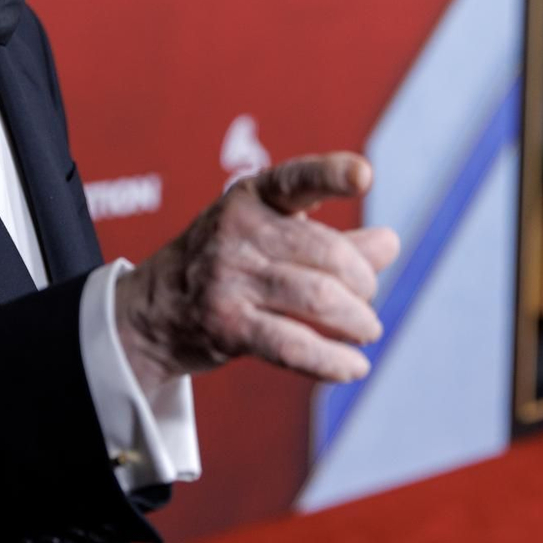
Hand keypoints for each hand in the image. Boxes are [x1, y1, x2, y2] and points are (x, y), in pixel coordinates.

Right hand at [113, 152, 399, 392]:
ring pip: (319, 300)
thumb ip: (332, 240)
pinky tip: (354, 368)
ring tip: (367, 331)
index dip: (332, 175)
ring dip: (358, 323)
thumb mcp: (272, 236)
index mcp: (252, 196)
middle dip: (363, 284)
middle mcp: (237, 230)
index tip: (364, 176)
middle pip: (328, 256)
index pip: (297, 179)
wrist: (153, 309)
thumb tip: (389, 243)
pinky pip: (293, 345)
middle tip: (367, 300)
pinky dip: (333, 361)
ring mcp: (228, 277)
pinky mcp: (225, 324)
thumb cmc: (226, 264)